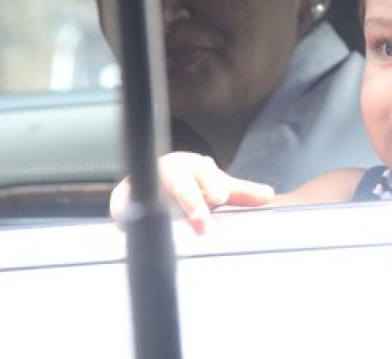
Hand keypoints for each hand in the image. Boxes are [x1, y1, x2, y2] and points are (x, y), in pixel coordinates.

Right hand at [109, 152, 274, 234]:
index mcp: (197, 167)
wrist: (164, 172)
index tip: (219, 198)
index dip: (212, 185)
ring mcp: (148, 180)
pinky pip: (122, 199)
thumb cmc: (196, 181)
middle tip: (202, 222)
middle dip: (190, 201)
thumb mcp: (220, 186)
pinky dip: (122, 208)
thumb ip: (243, 193)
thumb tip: (270, 195)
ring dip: (156, 207)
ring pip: (152, 188)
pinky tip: (123, 222)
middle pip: (180, 182)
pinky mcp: (125, 192)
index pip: (206, 175)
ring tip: (163, 224)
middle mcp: (172, 170)